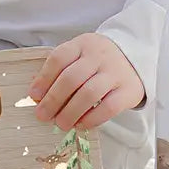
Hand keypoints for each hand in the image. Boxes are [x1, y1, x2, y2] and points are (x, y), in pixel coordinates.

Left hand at [28, 33, 144, 130]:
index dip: (44, 78)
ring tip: (60, 123)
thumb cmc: (97, 61)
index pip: (59, 58)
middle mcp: (99, 56)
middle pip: (71, 78)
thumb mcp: (79, 56)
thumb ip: (60, 70)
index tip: (34, 96)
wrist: (135, 58)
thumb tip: (37, 95)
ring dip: (70, 112)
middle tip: (42, 115)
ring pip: (89, 93)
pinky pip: (108, 107)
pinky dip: (91, 118)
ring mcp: (115, 72)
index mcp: (82, 44)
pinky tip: (80, 124)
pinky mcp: (129, 90)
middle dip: (53, 99)